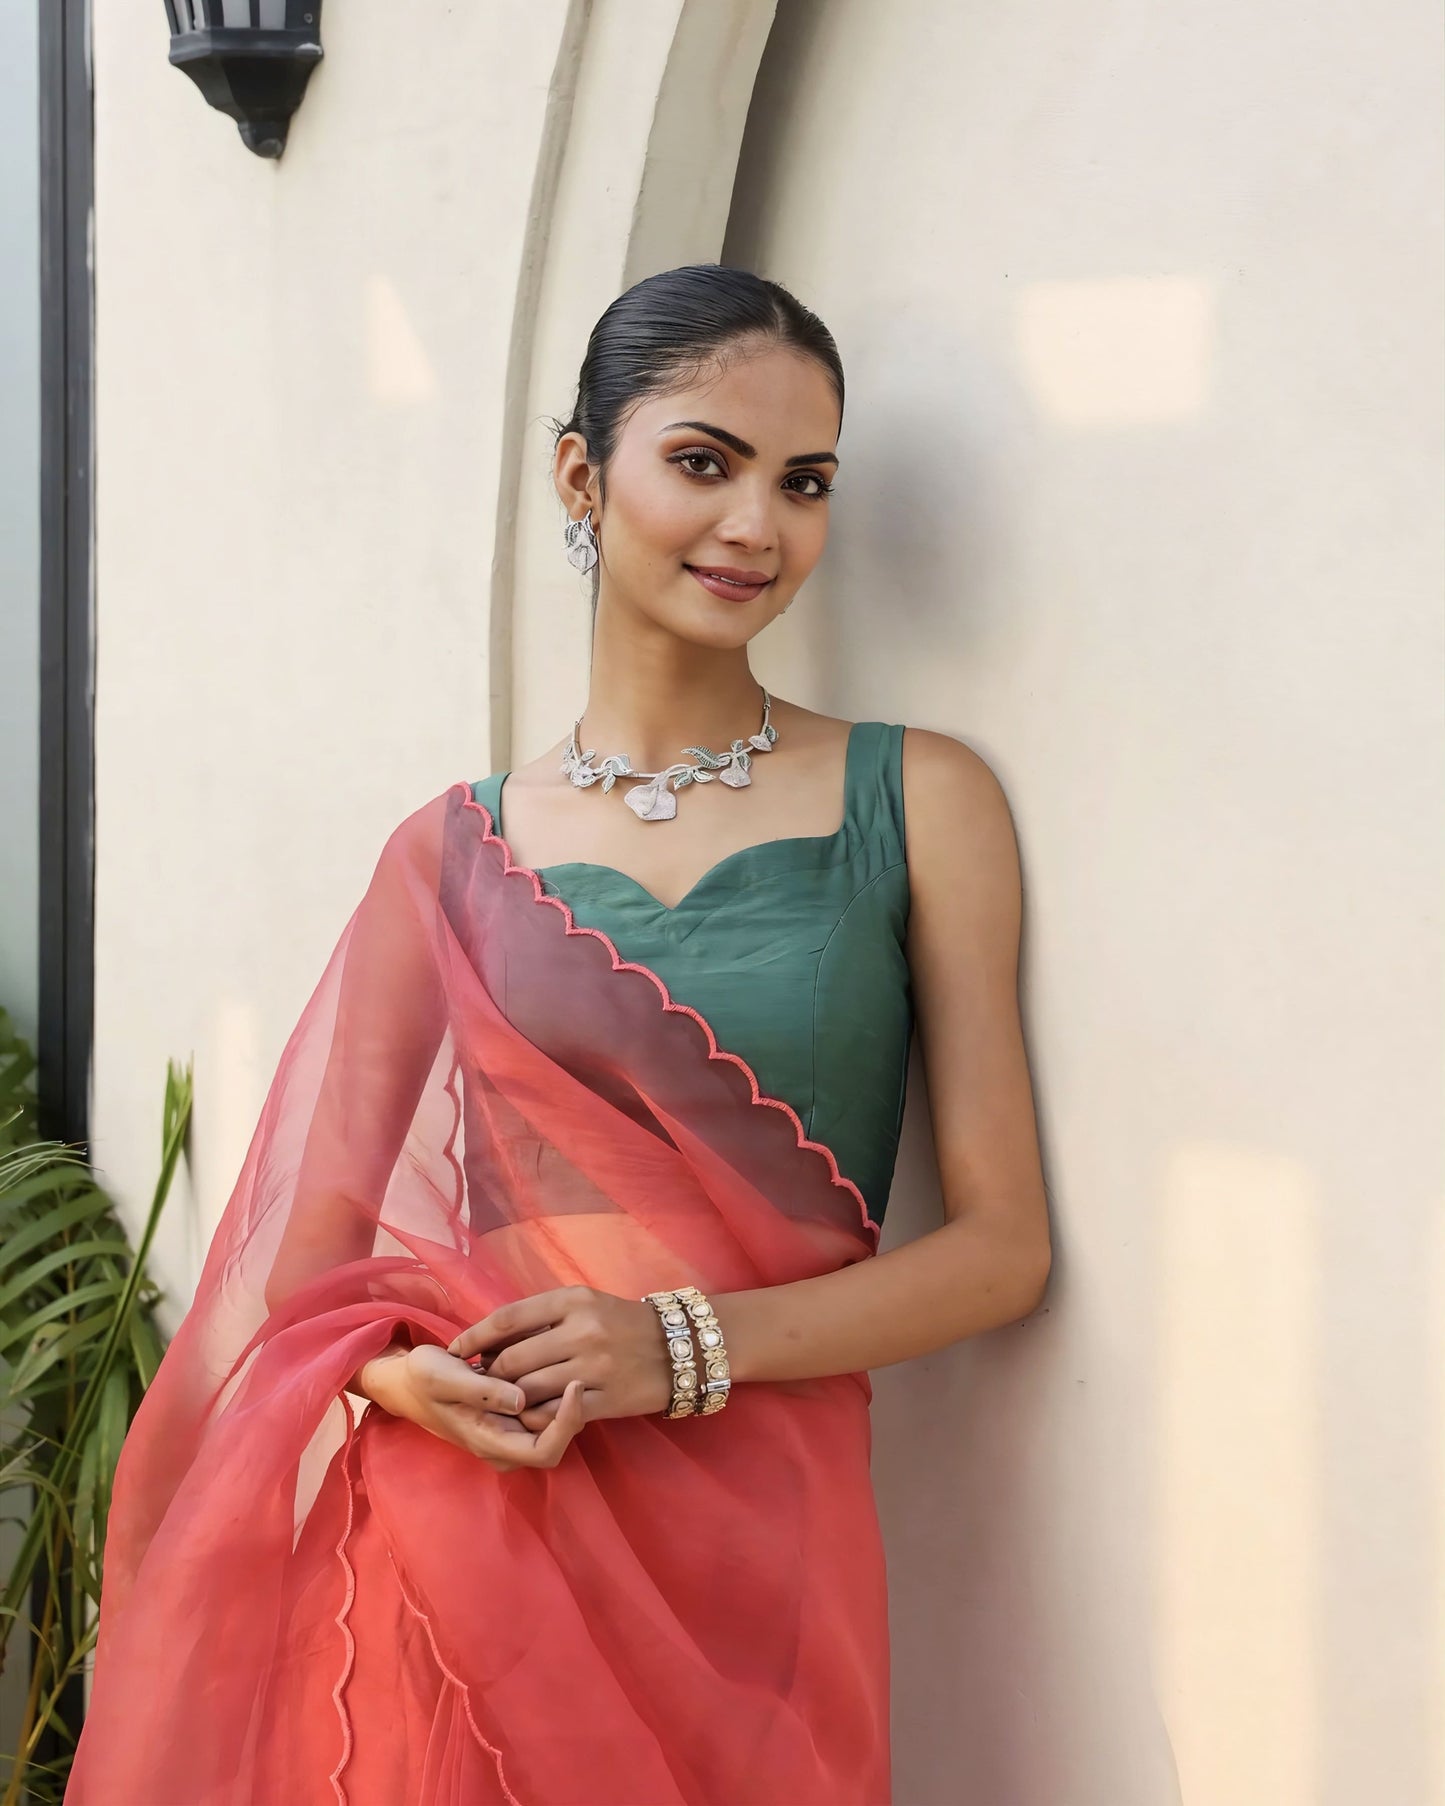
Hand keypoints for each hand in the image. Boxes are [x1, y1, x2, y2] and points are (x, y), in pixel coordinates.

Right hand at [356, 1340, 585, 1472]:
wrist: (410, 1380)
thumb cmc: (424, 1379)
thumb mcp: (442, 1377)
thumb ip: (480, 1391)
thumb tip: (520, 1399)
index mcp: (491, 1443)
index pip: (546, 1450)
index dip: (568, 1423)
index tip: (575, 1384)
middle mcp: (509, 1445)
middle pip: (559, 1435)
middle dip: (569, 1401)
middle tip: (570, 1360)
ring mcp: (514, 1430)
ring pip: (556, 1417)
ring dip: (563, 1388)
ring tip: (558, 1353)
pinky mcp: (517, 1413)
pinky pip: (546, 1403)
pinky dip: (553, 1381)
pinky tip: (547, 1354)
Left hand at [447, 1286, 673, 1429]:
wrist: (680, 1348)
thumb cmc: (622, 1323)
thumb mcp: (585, 1303)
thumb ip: (542, 1316)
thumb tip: (491, 1338)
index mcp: (573, 1301)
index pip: (507, 1318)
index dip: (474, 1336)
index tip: (454, 1349)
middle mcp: (582, 1331)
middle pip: (512, 1359)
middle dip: (487, 1374)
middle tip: (474, 1382)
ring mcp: (594, 1368)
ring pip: (528, 1390)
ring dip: (505, 1399)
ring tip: (495, 1400)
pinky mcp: (605, 1400)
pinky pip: (554, 1414)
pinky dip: (534, 1417)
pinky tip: (525, 1416)